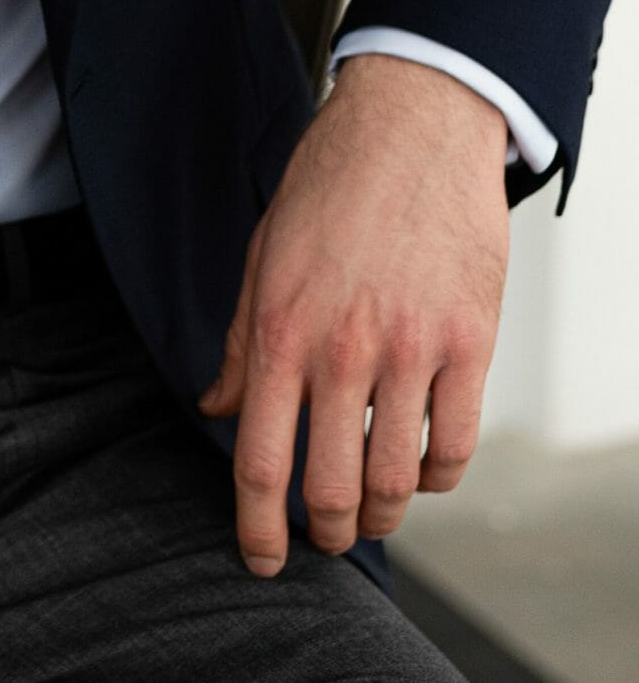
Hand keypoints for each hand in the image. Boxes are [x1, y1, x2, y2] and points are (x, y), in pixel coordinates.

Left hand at [197, 52, 509, 573]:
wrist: (411, 124)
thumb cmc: (331, 183)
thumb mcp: (264, 255)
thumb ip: (242, 342)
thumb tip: (213, 407)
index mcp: (281, 328)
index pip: (260, 460)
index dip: (257, 526)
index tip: (261, 557)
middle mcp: (343, 347)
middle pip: (330, 488)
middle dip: (325, 533)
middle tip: (324, 538)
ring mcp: (410, 348)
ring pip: (397, 480)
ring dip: (383, 515)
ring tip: (372, 512)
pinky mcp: (468, 342)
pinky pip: (456, 445)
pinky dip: (439, 476)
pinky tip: (424, 466)